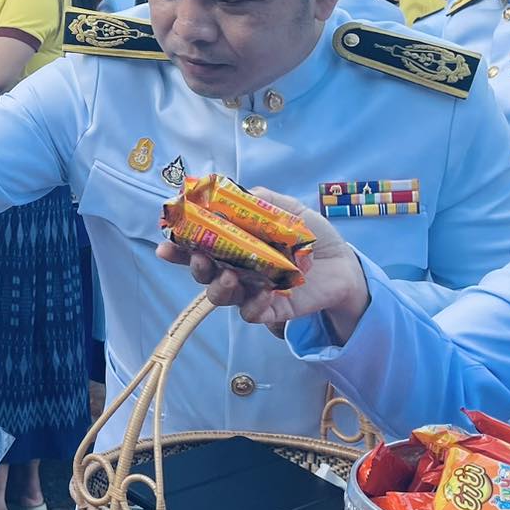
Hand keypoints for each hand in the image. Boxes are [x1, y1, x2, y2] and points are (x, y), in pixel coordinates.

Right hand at [156, 188, 368, 337]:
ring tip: (229, 277)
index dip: (179, 248)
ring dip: (218, 287)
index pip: (199, 248)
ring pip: (221, 296)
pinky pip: (252, 314)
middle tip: (200, 258)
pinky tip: (261, 296)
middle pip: (203, 275)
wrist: (343, 262)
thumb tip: (230, 194)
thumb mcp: (287, 209)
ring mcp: (251, 291)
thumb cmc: (310, 235)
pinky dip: (252, 307)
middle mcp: (236, 270)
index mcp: (234, 246)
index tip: (165, 244)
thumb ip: (259, 201)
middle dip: (194, 267)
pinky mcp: (272, 309)